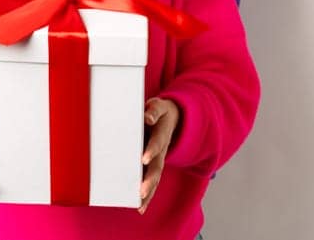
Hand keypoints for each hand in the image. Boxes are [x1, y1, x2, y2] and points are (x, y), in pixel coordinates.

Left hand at [139, 97, 179, 213]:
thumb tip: (148, 117)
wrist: (174, 117)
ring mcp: (159, 159)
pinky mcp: (154, 165)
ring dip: (148, 192)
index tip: (144, 158)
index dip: (151, 150)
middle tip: (141, 192)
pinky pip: (151, 181)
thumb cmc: (159, 111)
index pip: (157, 143)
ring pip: (155, 178)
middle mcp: (161, 150)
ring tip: (140, 205)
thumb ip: (154, 110)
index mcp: (161, 134)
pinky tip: (140, 207)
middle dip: (149, 180)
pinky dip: (146, 195)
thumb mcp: (159, 106)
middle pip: (157, 167)